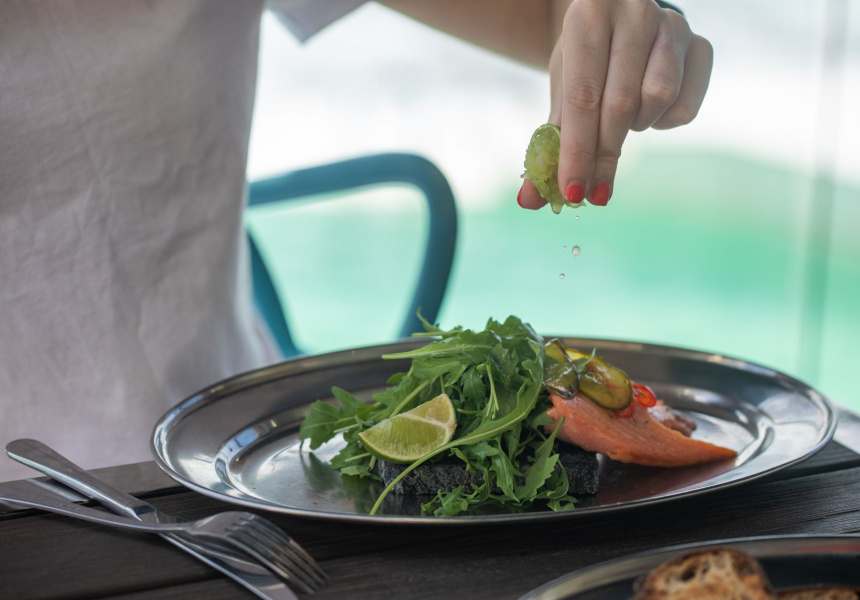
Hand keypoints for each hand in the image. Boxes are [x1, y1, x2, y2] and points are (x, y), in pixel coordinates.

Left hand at [518, 0, 712, 208]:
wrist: (620, 21)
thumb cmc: (585, 60)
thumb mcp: (562, 87)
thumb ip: (548, 143)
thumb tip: (530, 201)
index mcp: (590, 15)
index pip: (582, 96)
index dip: (576, 151)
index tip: (571, 192)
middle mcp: (635, 13)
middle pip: (620, 102)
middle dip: (603, 156)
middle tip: (592, 193)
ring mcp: (674, 26)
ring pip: (658, 99)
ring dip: (636, 126)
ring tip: (622, 120)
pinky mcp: (701, 45)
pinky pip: (686, 107)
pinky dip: (664, 123)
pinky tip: (649, 111)